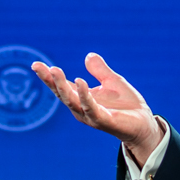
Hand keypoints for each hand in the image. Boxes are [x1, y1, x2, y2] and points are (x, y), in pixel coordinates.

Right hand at [30, 53, 164, 163]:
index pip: (61, 86)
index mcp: (81, 98)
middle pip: (62, 94)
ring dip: (62, 86)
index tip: (35, 64)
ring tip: (54, 71)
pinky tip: (80, 81)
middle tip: (39, 67)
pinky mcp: (103, 120)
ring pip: (72, 101)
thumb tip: (88, 56)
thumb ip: (100, 70)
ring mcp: (91, 115)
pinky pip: (91, 107)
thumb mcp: (112, 81)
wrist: (143, 123)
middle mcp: (81, 108)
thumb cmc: (126, 104)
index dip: (48, 76)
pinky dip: (84, 95)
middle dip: (50, 80)